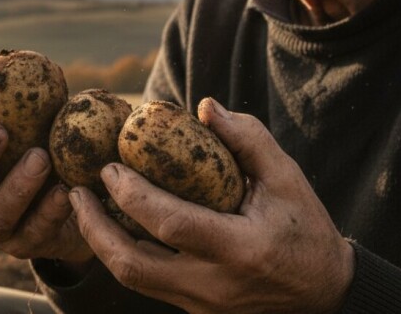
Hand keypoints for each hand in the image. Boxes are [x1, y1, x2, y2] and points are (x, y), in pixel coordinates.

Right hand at [0, 110, 93, 265]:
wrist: (73, 206)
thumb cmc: (46, 152)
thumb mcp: (35, 128)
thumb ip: (29, 106)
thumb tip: (38, 65)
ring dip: (17, 185)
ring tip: (40, 158)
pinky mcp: (26, 246)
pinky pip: (35, 231)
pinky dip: (49, 210)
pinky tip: (64, 190)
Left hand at [68, 98, 354, 312]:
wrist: (324, 297)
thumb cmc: (306, 232)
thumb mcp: (287, 180)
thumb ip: (248, 139)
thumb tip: (204, 106)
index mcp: (240, 249)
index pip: (171, 224)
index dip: (132, 195)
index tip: (108, 167)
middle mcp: (214, 284)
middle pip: (133, 264)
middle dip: (94, 226)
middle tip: (76, 191)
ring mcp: (200, 304)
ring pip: (132, 280)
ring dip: (99, 243)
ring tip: (81, 208)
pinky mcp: (193, 311)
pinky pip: (145, 284)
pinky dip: (121, 255)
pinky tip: (109, 228)